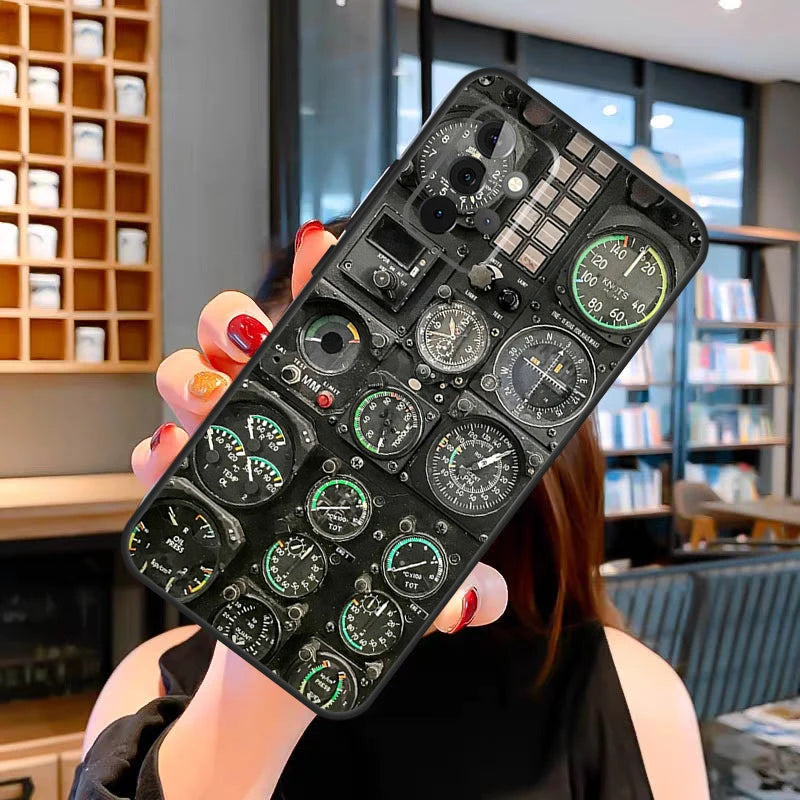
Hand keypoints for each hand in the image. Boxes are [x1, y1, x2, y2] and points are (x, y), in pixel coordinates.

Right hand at [132, 221, 507, 635]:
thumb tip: (483, 599)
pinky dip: (155, 446)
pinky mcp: (185, 485)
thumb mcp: (408, 582)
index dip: (320, 280)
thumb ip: (448, 587)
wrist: (278, 640)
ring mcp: (226, 444)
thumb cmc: (347, 581)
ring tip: (212, 395)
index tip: (324, 247)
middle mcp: (274, 414)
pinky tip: (170, 454)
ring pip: (186, 374)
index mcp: (331, 412)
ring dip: (191, 374)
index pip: (324, 331)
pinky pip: (153, 449)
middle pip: (238, 333)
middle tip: (254, 335)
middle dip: (236, 319)